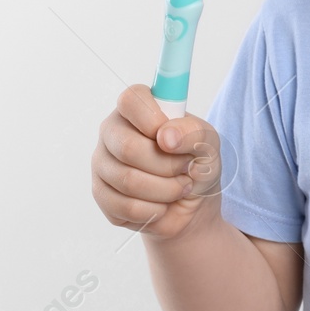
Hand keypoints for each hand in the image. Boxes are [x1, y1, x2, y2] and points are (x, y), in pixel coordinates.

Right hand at [91, 83, 222, 239]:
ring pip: (127, 180)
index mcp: (137, 109)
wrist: (193, 205)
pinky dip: (154, 210)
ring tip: (179, 187)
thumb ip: (193, 132)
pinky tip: (162, 204)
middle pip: (127, 147)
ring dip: (166, 190)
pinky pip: (124, 206)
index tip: (171, 138)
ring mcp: (102, 163)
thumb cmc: (196, 164)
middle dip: (167, 165)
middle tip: (185, 169)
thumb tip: (166, 136)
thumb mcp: (208, 143)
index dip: (152, 119)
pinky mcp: (101, 194)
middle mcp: (113, 131)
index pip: (131, 99)